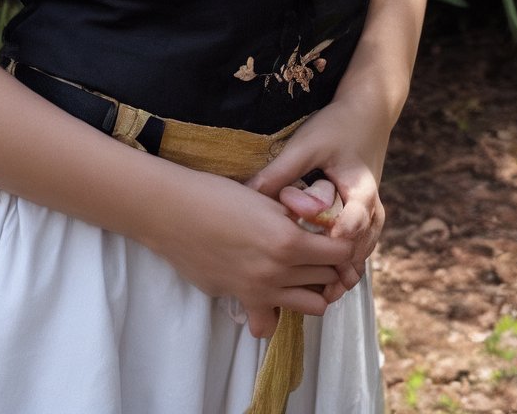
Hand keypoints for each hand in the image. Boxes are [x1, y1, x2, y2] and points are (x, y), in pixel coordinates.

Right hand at [144, 164, 355, 337]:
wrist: (173, 213)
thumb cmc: (217, 195)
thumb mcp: (265, 198)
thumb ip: (294, 217)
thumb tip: (313, 228)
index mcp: (289, 241)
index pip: (340, 253)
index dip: (343, 242)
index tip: (336, 234)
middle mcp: (279, 272)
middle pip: (329, 278)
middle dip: (331, 264)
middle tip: (321, 249)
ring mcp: (260, 291)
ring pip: (312, 305)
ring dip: (314, 289)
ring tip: (303, 271)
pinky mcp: (241, 300)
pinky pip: (270, 322)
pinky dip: (276, 312)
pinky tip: (272, 290)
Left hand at [243, 99, 388, 329]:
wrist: (366, 117)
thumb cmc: (335, 128)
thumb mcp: (307, 145)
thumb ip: (282, 171)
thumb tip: (248, 194)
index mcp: (360, 188)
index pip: (356, 218)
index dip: (342, 232)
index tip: (327, 242)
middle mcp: (371, 208)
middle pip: (359, 247)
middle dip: (339, 267)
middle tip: (320, 292)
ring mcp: (371, 217)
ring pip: (360, 254)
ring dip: (342, 271)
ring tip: (321, 296)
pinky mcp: (364, 220)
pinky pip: (356, 249)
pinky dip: (343, 264)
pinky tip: (323, 283)